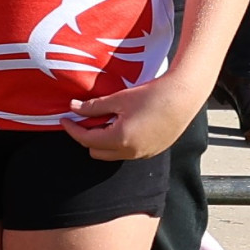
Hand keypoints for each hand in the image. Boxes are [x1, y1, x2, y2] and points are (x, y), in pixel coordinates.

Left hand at [62, 77, 201, 160]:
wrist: (184, 96)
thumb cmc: (151, 95)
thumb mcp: (119, 99)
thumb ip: (94, 107)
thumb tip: (74, 108)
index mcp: (119, 139)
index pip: (86, 140)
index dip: (72, 129)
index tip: (64, 118)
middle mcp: (130, 152)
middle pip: (97, 152)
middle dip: (87, 137)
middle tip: (85, 119)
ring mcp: (143, 154)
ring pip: (112, 154)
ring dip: (103, 141)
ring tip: (105, 121)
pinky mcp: (154, 151)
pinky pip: (128, 152)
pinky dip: (119, 142)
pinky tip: (123, 124)